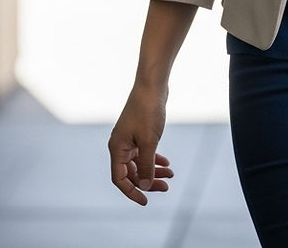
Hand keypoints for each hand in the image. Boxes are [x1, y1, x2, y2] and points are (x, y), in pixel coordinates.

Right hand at [108, 84, 173, 204]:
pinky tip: (166, 162)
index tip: (146, 201)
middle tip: (166, 187)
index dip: (132, 192)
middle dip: (148, 181)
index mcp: (117, 149)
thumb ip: (147, 165)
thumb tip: (146, 186)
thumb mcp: (149, 141)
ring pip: (139, 162)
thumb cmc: (148, 111)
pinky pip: (144, 151)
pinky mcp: (138, 132)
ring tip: (171, 175)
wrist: (152, 85)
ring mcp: (129, 138)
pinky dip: (154, 158)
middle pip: (132, 172)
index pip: (120, 179)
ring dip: (153, 169)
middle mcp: (120, 145)